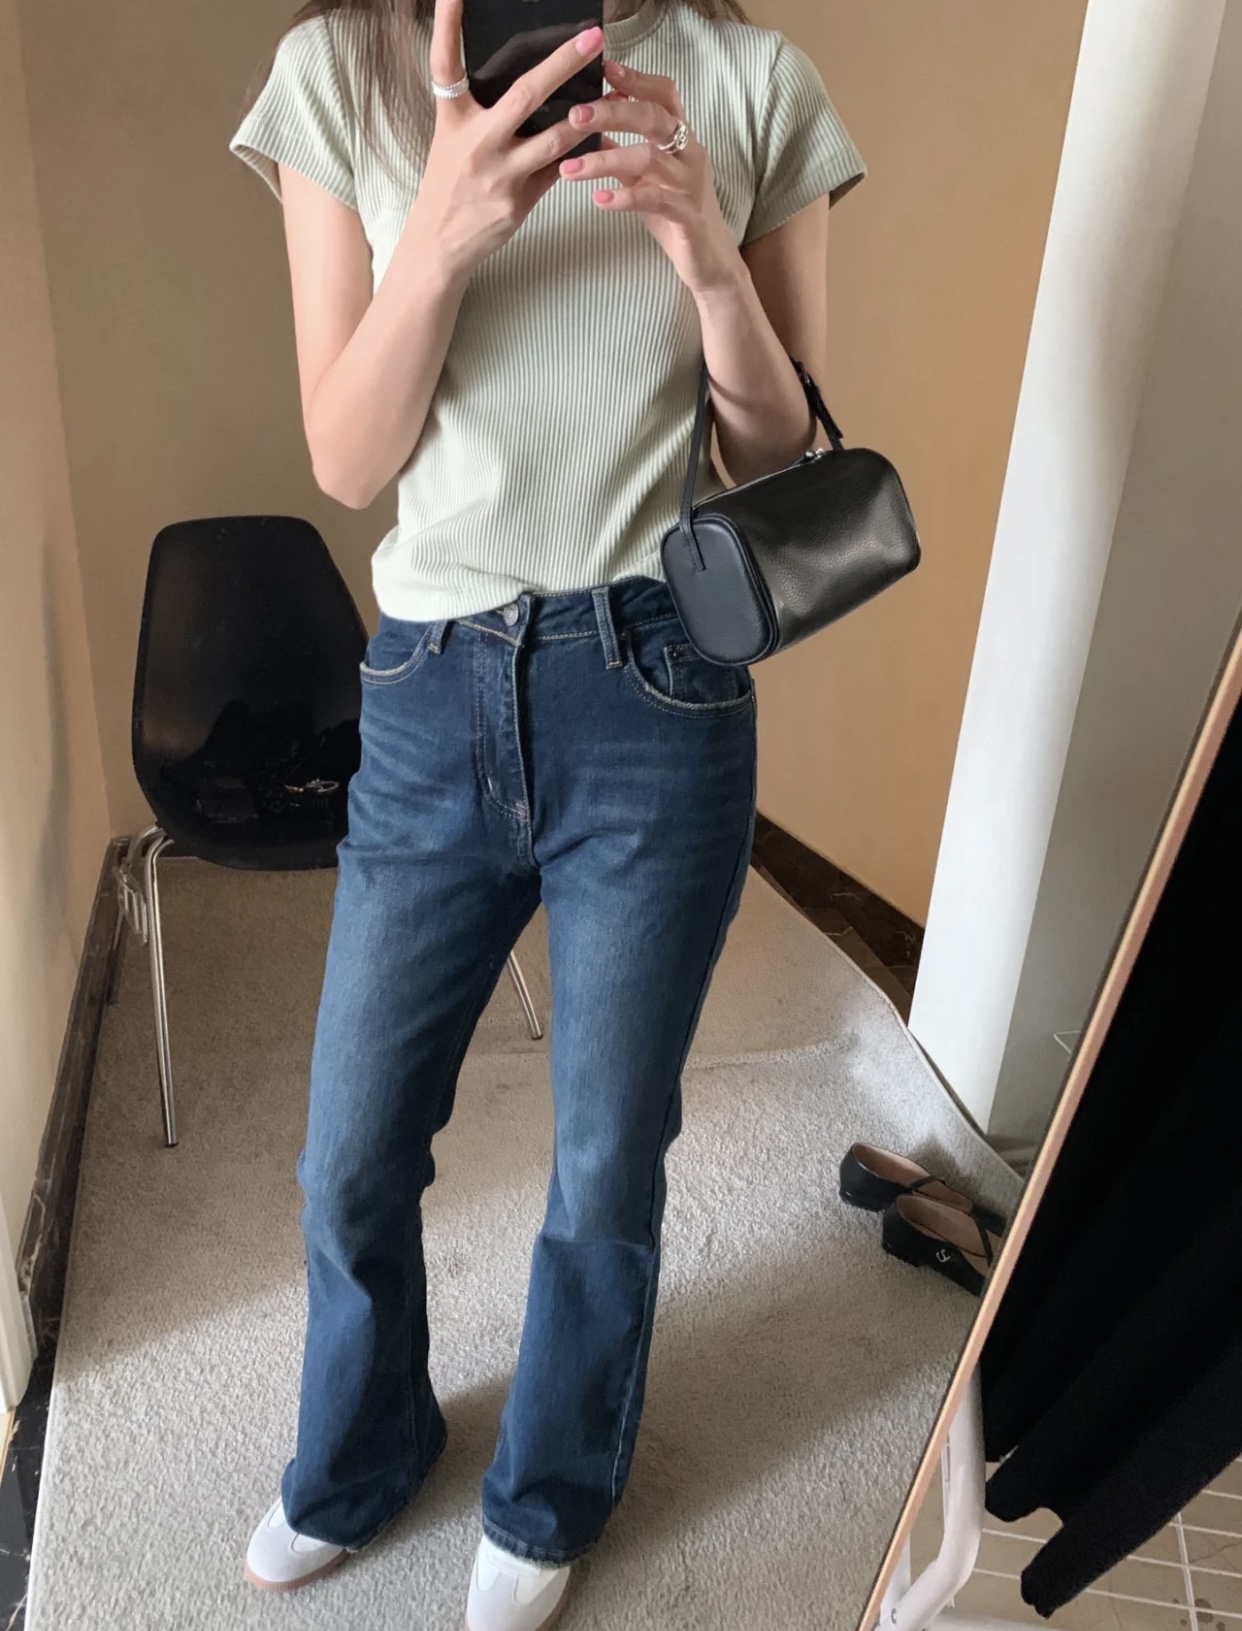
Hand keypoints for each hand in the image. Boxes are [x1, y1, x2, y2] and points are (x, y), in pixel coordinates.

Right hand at [413, 0, 605, 280]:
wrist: (439, 242)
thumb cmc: (449, 182)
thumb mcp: (452, 137)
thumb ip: (480, 108)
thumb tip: (524, 77)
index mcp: (453, 120)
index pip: (445, 66)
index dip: (447, 26)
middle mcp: (476, 143)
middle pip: (525, 95)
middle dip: (563, 65)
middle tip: (591, 39)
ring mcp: (499, 175)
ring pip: (555, 139)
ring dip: (587, 116)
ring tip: (611, 93)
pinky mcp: (518, 203)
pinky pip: (559, 171)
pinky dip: (580, 154)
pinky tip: (600, 136)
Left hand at [556, 58, 742, 297]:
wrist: (708, 261)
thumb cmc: (674, 216)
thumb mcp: (644, 178)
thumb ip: (622, 151)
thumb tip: (590, 125)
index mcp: (681, 140)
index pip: (664, 94)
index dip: (636, 79)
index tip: (604, 68)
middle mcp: (690, 155)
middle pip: (654, 117)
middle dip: (613, 112)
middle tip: (575, 116)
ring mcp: (690, 185)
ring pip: (649, 158)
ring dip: (605, 160)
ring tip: (570, 169)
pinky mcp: (687, 217)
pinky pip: (655, 200)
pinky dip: (624, 198)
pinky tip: (598, 199)